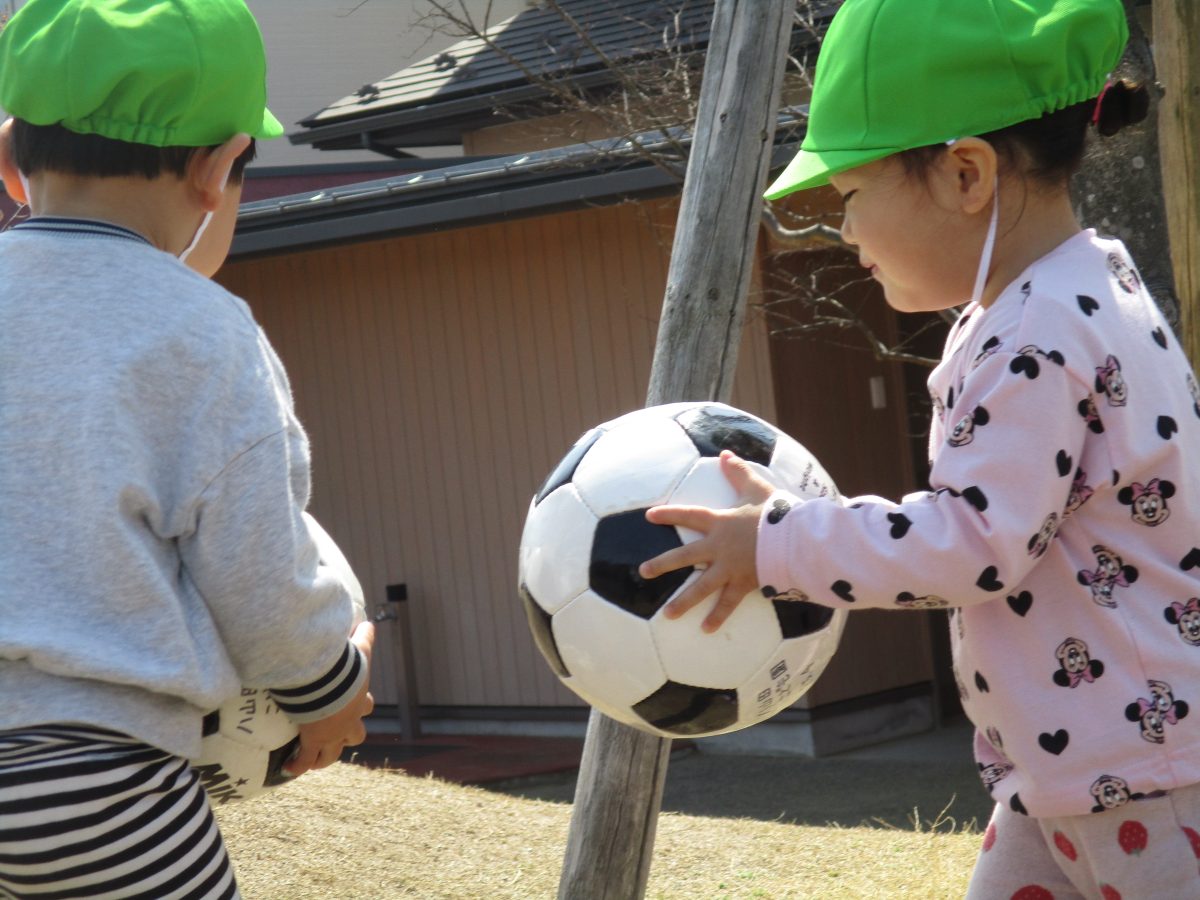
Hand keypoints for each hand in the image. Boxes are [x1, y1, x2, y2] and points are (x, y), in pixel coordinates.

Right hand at [285, 620, 375, 776]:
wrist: (329, 682)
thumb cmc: (346, 666)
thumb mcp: (359, 649)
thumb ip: (365, 636)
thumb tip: (369, 622)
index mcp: (359, 700)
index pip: (366, 706)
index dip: (360, 707)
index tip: (354, 706)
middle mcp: (349, 721)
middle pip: (356, 736)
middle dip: (348, 735)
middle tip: (335, 734)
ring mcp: (332, 734)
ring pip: (333, 754)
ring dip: (325, 756)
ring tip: (315, 759)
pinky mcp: (314, 741)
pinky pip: (306, 759)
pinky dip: (298, 764)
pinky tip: (290, 768)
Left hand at [638, 451, 774, 632]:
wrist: (794, 539)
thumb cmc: (776, 513)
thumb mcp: (756, 488)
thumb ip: (738, 471)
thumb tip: (725, 452)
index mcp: (720, 523)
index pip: (689, 516)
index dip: (669, 515)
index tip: (649, 516)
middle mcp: (718, 547)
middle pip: (684, 556)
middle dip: (662, 564)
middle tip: (643, 572)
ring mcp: (729, 568)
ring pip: (701, 587)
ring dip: (683, 601)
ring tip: (667, 614)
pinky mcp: (743, 584)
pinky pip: (728, 604)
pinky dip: (718, 617)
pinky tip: (705, 630)